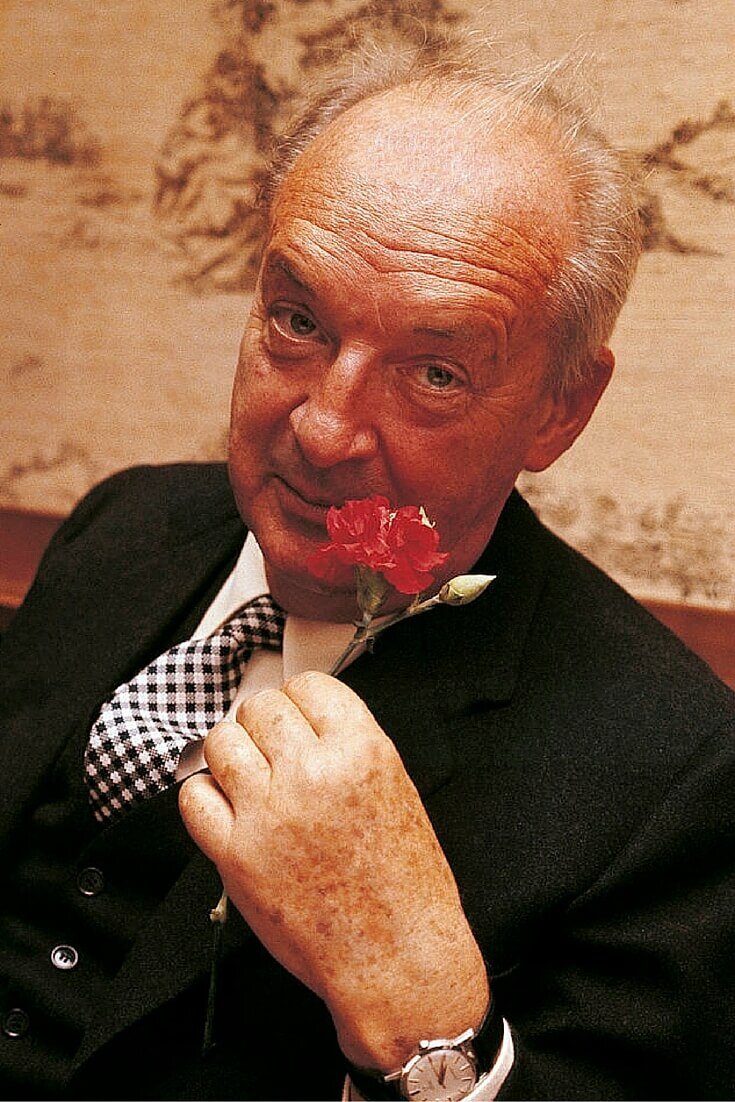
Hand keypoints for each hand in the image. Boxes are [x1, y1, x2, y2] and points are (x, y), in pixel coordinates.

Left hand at [179, 671, 488, 1069]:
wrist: (397, 957)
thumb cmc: (406, 885)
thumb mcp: (397, 791)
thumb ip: (349, 750)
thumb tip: (304, 725)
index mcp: (361, 751)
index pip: (308, 686)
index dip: (298, 699)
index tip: (295, 714)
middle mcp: (312, 774)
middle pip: (260, 708)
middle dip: (263, 723)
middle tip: (271, 748)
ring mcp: (268, 813)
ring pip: (222, 742)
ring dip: (232, 752)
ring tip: (247, 775)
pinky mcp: (235, 854)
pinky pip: (194, 797)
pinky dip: (204, 796)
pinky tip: (226, 807)